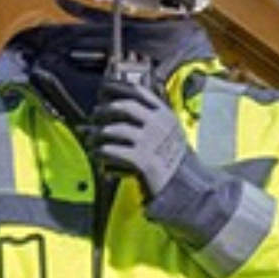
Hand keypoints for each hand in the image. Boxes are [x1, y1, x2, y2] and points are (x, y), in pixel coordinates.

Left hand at [91, 79, 189, 198]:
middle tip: (95, 116)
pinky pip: (111, 150)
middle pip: (124, 107)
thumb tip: (115, 113)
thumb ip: (148, 121)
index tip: (103, 90)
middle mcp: (158, 125)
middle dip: (104, 110)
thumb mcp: (169, 135)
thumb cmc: (172, 163)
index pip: (138, 91)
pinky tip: (96, 154)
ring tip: (92, 139)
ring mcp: (150, 142)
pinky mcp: (141, 160)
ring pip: (113, 129)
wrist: (186, 190)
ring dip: (97, 134)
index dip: (117, 88)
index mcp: (165, 115)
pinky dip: (99, 151)